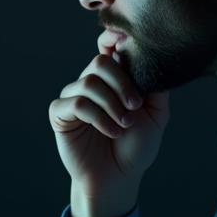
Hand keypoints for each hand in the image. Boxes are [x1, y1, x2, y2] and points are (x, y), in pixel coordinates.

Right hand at [48, 29, 170, 193]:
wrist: (119, 178)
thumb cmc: (137, 147)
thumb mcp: (156, 114)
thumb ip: (156, 85)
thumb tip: (153, 55)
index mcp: (113, 79)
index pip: (107, 47)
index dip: (112, 38)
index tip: (127, 42)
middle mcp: (91, 83)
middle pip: (100, 62)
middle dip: (121, 82)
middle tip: (136, 105)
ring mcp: (73, 97)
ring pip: (88, 82)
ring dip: (111, 103)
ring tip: (124, 124)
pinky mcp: (60, 115)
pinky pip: (76, 104)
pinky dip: (98, 117)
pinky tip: (111, 131)